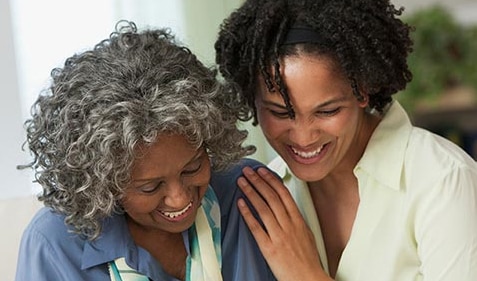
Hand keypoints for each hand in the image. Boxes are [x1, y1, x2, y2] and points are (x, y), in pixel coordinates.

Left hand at [237, 166, 331, 280]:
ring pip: (263, 208)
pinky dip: (248, 214)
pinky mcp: (269, 248)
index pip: (283, 194)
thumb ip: (296, 221)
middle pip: (271, 197)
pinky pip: (256, 227)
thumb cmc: (308, 261)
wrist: (308, 279)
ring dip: (251, 192)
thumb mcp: (307, 235)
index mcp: (298, 221)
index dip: (271, 180)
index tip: (261, 171)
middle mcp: (289, 225)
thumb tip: (288, 209)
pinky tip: (240, 204)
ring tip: (241, 182)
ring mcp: (279, 236)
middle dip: (258, 181)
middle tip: (247, 171)